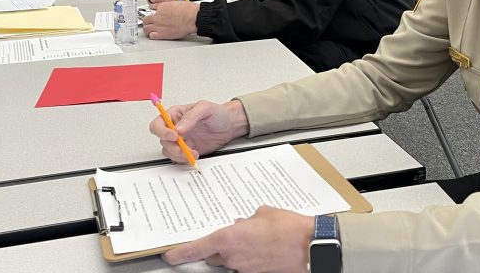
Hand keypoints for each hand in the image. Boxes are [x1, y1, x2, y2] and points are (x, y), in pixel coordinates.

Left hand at [142, 0, 198, 38]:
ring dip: (148, 29)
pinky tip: (155, 34)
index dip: (154, 13)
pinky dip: (152, 35)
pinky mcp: (162, 34)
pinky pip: (152, 36)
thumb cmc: (188, 10)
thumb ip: (167, 6)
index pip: (152, 10)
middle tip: (149, 23)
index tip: (155, 15)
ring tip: (150, 29)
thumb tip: (165, 9)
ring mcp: (159, 26)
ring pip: (146, 28)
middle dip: (147, 21)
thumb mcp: (175, 3)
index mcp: (161, 7)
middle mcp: (158, 17)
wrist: (192, 18)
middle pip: (146, 20)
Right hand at [148, 99, 248, 162]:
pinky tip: (194, 156)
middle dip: (173, 146)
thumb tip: (178, 128)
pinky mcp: (187, 150)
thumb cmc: (217, 113)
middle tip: (185, 147)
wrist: (229, 125)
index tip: (174, 136)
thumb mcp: (205, 108)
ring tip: (193, 152)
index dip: (162, 132)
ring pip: (169, 151)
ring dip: (179, 155)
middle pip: (162, 140)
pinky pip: (178, 158)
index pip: (158, 124)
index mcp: (175, 115)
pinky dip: (184, 160)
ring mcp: (180, 140)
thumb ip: (191, 117)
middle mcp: (175, 128)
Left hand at [163, 206, 313, 272]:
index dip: (180, 253)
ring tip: (255, 240)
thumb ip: (246, 220)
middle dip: (217, 248)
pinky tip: (263, 248)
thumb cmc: (288, 228)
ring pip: (230, 261)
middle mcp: (233, 257)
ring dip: (235, 252)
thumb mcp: (263, 214)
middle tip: (231, 237)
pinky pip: (245, 265)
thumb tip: (241, 224)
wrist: (310, 247)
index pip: (196, 249)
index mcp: (229, 238)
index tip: (169, 256)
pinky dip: (249, 257)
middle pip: (214, 256)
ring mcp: (244, 269)